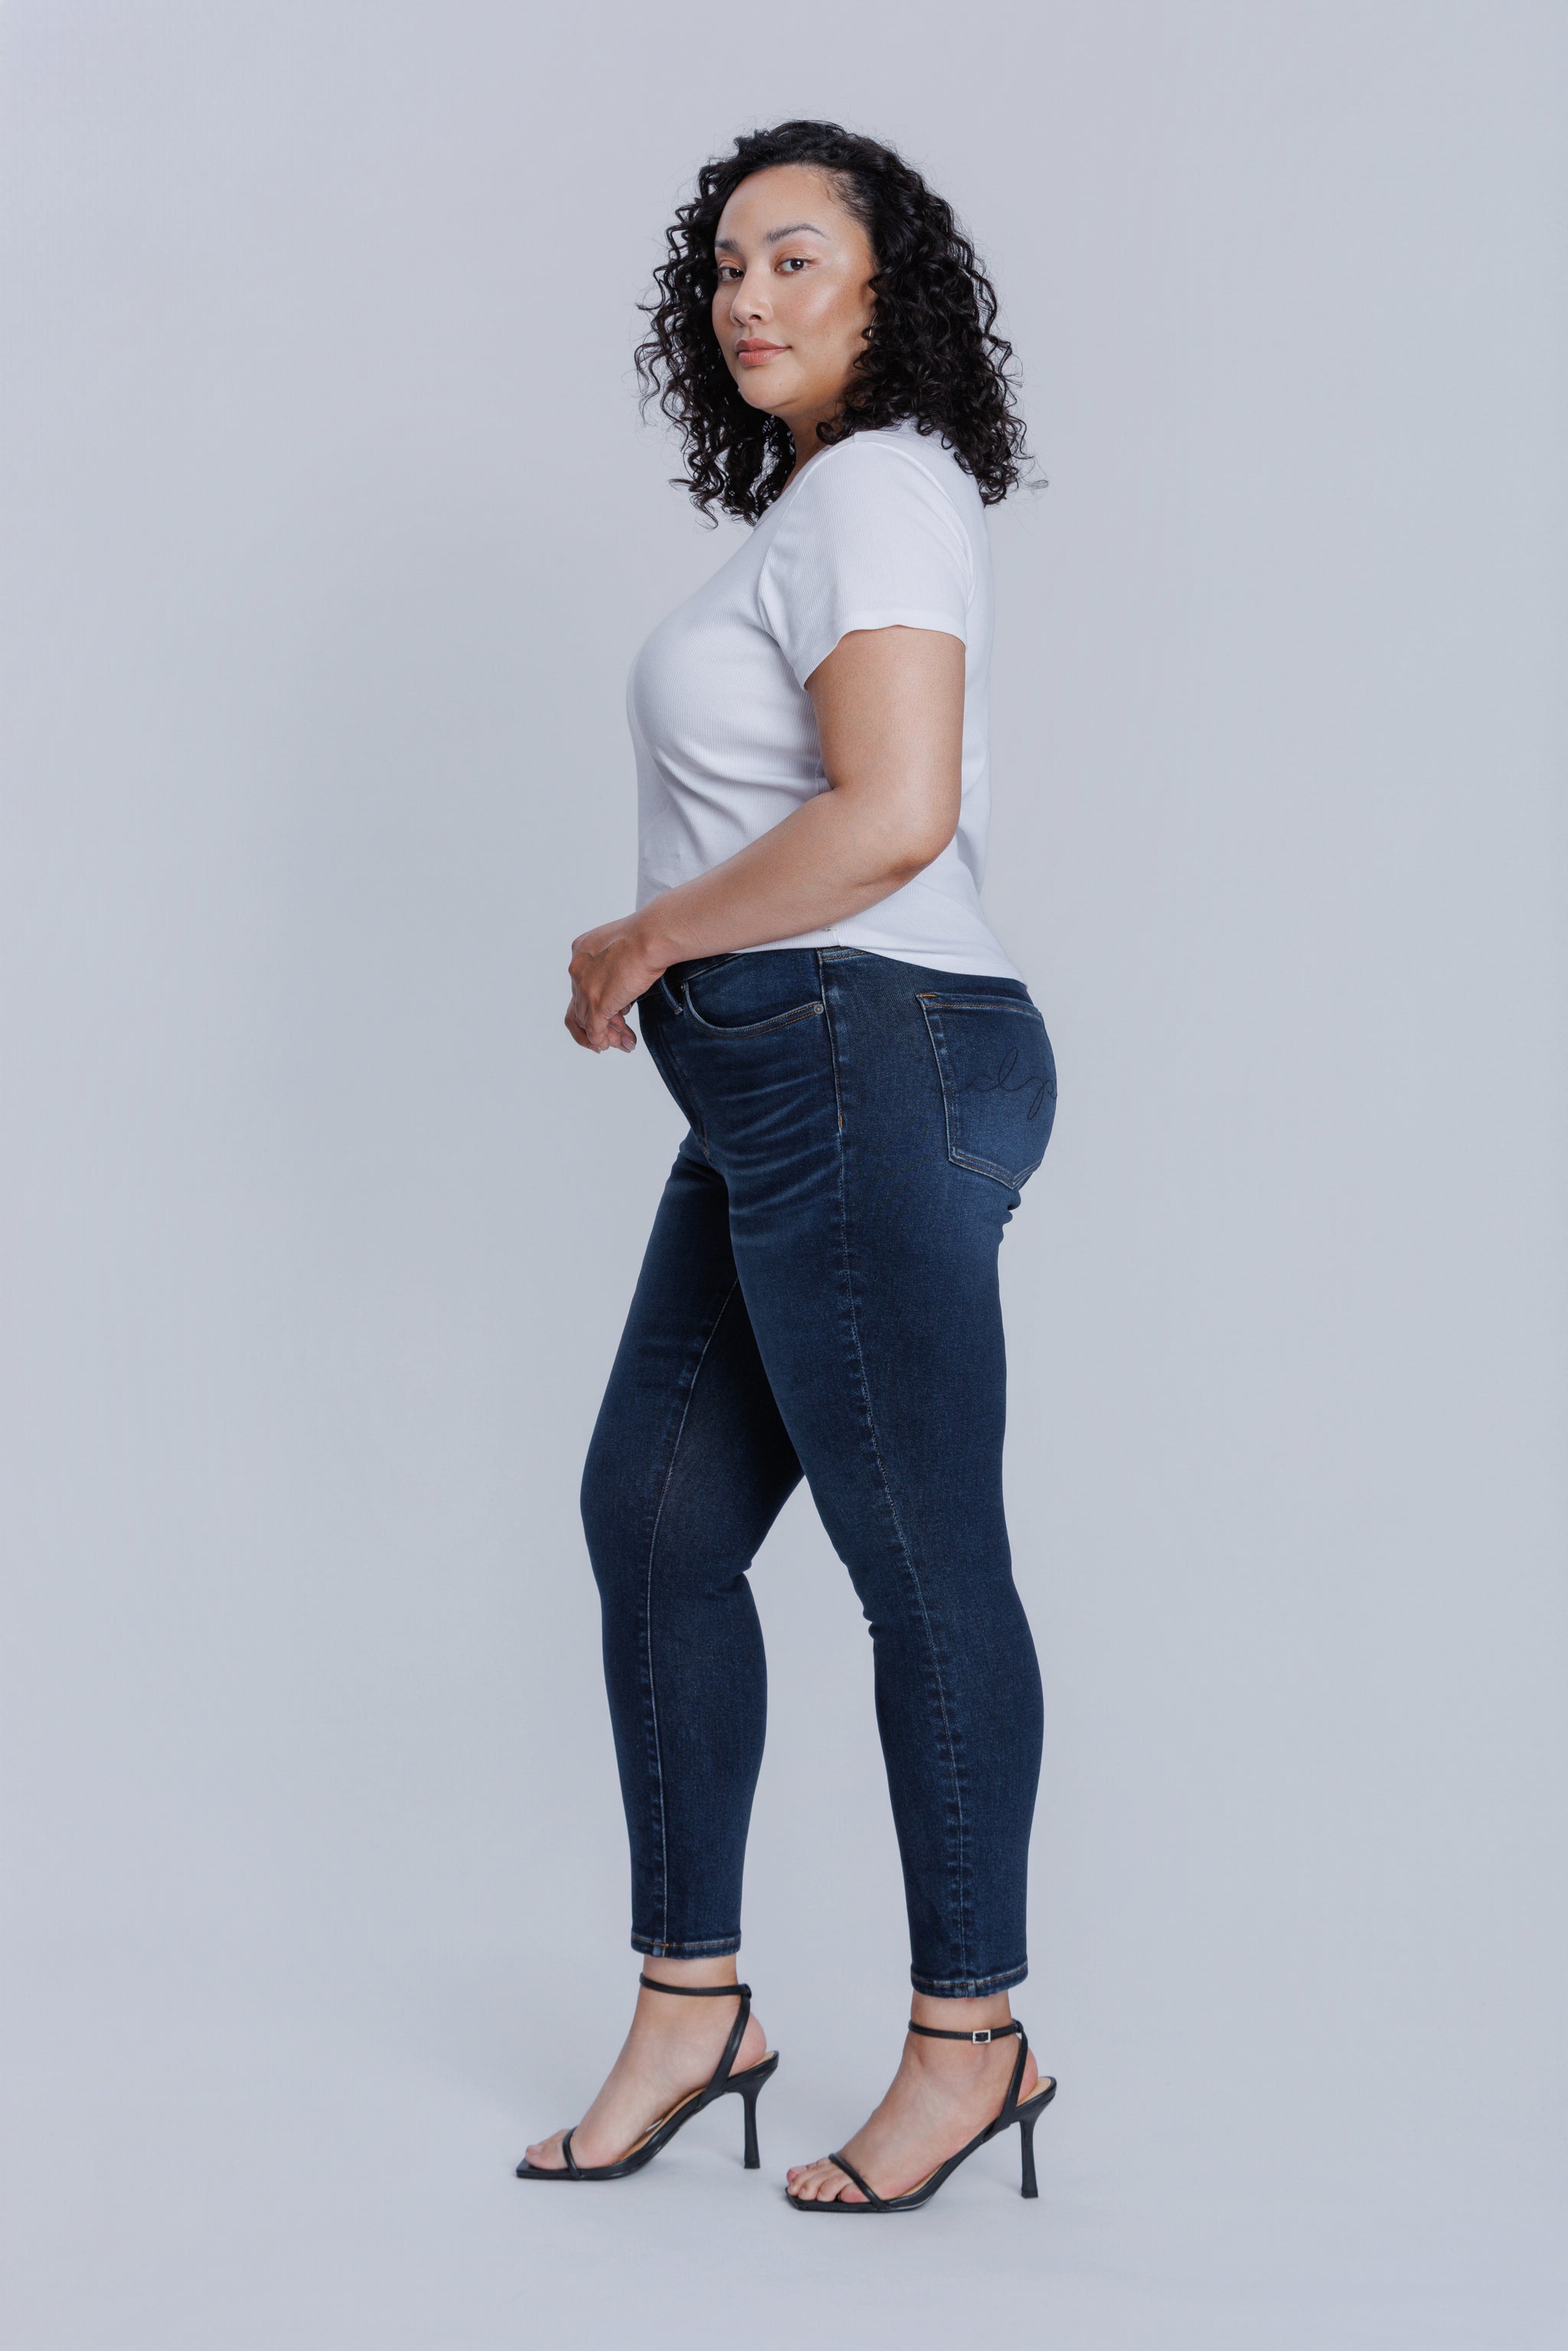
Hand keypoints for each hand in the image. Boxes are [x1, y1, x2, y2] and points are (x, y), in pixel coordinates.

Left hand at [566, 913, 665, 1053]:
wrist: (650, 937)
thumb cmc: (647, 935)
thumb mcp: (622, 946)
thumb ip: (617, 963)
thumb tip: (624, 982)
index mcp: (581, 952)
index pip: (580, 984)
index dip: (594, 1000)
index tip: (612, 1010)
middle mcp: (577, 970)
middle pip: (580, 1004)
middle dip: (598, 1021)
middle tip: (615, 1032)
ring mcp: (585, 988)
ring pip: (586, 1020)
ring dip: (603, 1034)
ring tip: (620, 1043)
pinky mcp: (597, 1003)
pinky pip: (594, 1030)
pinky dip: (600, 1040)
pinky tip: (609, 1045)